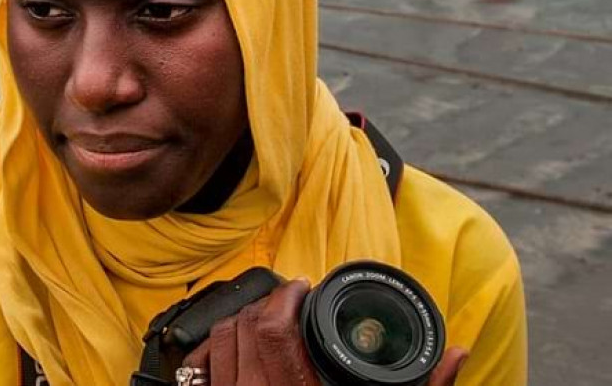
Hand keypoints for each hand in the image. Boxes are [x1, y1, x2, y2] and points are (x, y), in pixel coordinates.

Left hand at [182, 279, 468, 385]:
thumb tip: (456, 353)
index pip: (274, 328)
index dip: (286, 296)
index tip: (303, 288)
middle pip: (244, 326)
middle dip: (267, 304)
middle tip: (290, 302)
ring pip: (219, 341)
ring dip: (241, 321)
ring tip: (266, 319)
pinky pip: (202, 369)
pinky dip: (216, 349)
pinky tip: (238, 347)